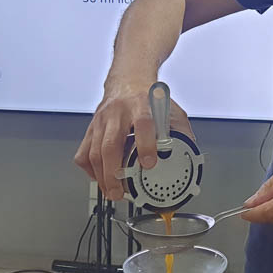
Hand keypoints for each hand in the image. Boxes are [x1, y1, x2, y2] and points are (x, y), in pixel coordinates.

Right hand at [74, 86, 194, 200]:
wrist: (128, 80)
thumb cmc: (147, 96)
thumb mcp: (169, 108)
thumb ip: (179, 130)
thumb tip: (189, 153)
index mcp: (142, 104)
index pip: (143, 124)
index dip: (146, 145)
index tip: (150, 163)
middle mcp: (118, 112)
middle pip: (110, 144)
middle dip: (114, 172)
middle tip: (120, 191)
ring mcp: (102, 121)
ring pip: (94, 152)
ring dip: (102, 177)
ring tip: (111, 192)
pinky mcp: (91, 128)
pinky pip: (83, 152)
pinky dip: (90, 170)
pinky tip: (100, 177)